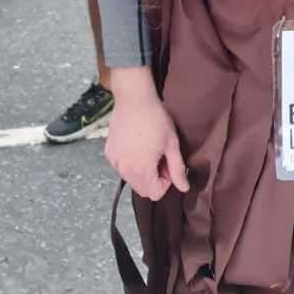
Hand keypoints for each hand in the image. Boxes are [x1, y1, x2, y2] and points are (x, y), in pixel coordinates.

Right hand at [104, 84, 188, 200]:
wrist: (134, 99)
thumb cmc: (156, 119)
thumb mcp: (172, 143)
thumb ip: (177, 168)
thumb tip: (184, 188)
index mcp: (141, 170)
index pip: (155, 194)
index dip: (166, 182)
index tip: (168, 163)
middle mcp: (124, 170)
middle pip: (142, 189)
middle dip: (154, 178)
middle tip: (160, 156)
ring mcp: (114, 162)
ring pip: (131, 179)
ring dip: (141, 171)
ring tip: (148, 148)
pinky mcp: (108, 153)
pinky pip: (121, 167)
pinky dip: (130, 162)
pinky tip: (136, 144)